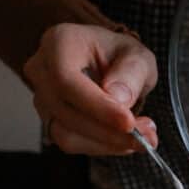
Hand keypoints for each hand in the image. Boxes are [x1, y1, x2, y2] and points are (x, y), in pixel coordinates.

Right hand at [24, 23, 158, 155]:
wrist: (108, 66)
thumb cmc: (120, 56)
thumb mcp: (137, 56)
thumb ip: (131, 73)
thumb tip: (118, 99)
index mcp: (59, 42)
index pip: (66, 79)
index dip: (97, 106)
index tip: (128, 123)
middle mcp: (42, 70)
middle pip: (67, 111)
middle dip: (110, 131)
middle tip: (147, 136)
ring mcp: (41, 98)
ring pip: (67, 133)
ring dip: (108, 142)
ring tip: (141, 137)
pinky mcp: (49, 122)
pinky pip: (71, 143)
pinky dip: (101, 146)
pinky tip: (123, 139)